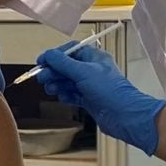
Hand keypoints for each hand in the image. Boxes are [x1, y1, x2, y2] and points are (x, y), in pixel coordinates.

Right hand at [35, 44, 165, 154]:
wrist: (124, 115)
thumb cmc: (109, 90)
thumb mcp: (83, 72)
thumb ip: (63, 63)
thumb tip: (48, 55)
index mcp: (94, 57)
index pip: (70, 50)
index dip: (55, 55)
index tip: (42, 61)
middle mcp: (93, 70)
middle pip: (67, 66)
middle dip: (53, 72)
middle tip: (42, 79)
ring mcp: (91, 85)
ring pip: (68, 82)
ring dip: (58, 85)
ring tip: (51, 89)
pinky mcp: (90, 100)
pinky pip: (73, 95)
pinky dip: (66, 96)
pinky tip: (63, 98)